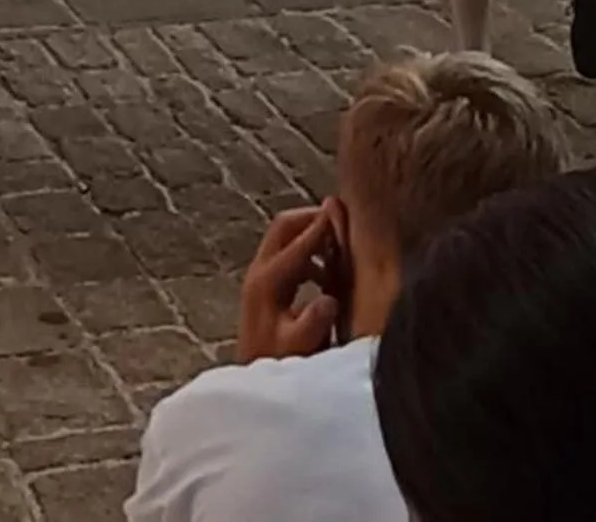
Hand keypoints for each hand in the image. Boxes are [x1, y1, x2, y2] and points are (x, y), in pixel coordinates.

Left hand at [235, 204, 341, 362]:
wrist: (252, 384)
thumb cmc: (276, 367)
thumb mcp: (297, 349)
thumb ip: (313, 323)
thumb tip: (329, 298)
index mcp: (266, 282)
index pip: (296, 243)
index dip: (321, 227)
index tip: (343, 210)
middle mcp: (259, 273)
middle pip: (284, 226)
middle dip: (312, 218)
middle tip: (341, 219)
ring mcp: (259, 278)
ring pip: (285, 238)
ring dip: (311, 236)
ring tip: (340, 248)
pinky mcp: (265, 288)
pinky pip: (288, 255)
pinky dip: (309, 254)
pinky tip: (328, 278)